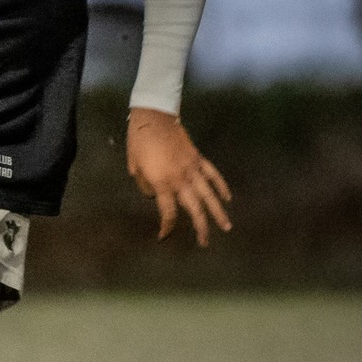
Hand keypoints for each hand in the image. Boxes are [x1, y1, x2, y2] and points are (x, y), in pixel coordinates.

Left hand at [126, 108, 231, 246]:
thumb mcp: (134, 167)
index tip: (163, 236)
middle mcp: (180, 179)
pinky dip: (221, 187)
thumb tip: (156, 195)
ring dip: (218, 212)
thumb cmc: (138, 143)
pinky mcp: (198, 158)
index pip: (168, 212)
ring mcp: (192, 168)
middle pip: (195, 209)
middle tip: (204, 242)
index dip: (166, 227)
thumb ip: (145, 185)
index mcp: (162, 183)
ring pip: (209, 195)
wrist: (153, 118)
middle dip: (200, 227)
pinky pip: (213, 175)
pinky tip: (227, 198)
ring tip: (227, 227)